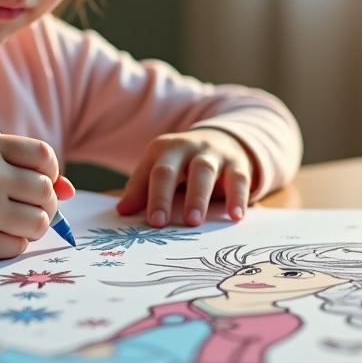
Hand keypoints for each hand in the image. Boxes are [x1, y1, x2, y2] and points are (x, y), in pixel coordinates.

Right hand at [0, 134, 72, 259]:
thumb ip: (24, 170)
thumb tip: (70, 190)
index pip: (45, 157)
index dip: (48, 172)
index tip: (35, 180)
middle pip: (47, 193)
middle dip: (44, 203)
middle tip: (23, 207)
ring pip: (40, 222)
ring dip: (33, 225)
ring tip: (10, 222)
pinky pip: (19, 246)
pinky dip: (12, 243)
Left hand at [116, 128, 253, 226]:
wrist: (222, 139)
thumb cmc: (183, 163)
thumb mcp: (160, 167)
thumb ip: (141, 188)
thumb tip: (123, 210)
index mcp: (164, 149)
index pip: (155, 173)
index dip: (152, 197)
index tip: (153, 222)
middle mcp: (187, 147)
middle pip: (174, 169)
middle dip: (167, 196)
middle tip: (164, 223)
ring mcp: (213, 153)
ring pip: (204, 171)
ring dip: (198, 197)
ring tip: (194, 222)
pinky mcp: (237, 163)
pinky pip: (238, 179)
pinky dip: (238, 197)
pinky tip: (236, 216)